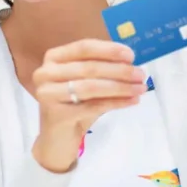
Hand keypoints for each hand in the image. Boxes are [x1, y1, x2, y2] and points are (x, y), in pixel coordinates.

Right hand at [31, 39, 147, 172]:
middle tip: (141, 75)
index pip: (84, 48)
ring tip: (140, 88)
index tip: (131, 55)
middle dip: (119, 70)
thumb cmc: (75, 105)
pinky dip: (115, 102)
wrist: (58, 138)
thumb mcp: (88, 82)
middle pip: (89, 67)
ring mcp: (47, 94)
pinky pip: (92, 106)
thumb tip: (132, 64)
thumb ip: (104, 69)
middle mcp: (45, 73)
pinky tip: (132, 101)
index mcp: (54, 58)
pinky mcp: (56, 115)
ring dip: (120, 87)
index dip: (109, 50)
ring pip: (91, 86)